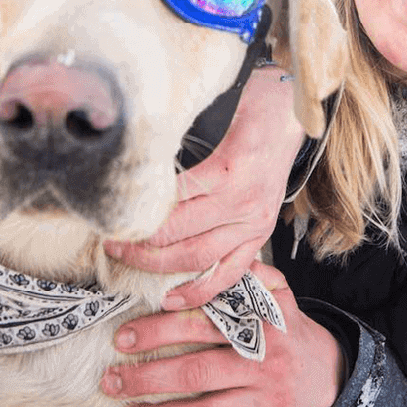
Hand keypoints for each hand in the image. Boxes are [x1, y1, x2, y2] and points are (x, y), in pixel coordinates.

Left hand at [99, 262, 344, 406]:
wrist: (323, 367)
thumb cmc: (278, 327)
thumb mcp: (271, 291)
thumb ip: (241, 274)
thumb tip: (199, 260)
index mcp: (261, 325)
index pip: (201, 326)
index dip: (157, 332)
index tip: (121, 339)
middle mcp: (267, 365)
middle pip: (196, 375)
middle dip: (145, 380)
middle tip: (110, 382)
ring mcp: (272, 404)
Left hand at [105, 65, 306, 309]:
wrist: (297, 114)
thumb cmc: (256, 109)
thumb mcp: (217, 117)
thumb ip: (182, 146)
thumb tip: (140, 170)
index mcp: (226, 172)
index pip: (170, 207)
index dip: (137, 219)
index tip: (110, 221)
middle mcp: (242, 203)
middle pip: (180, 238)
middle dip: (140, 248)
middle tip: (111, 245)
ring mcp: (254, 223)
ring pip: (200, 259)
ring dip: (161, 268)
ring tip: (131, 264)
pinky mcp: (261, 234)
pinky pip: (231, 271)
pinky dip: (203, 289)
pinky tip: (176, 298)